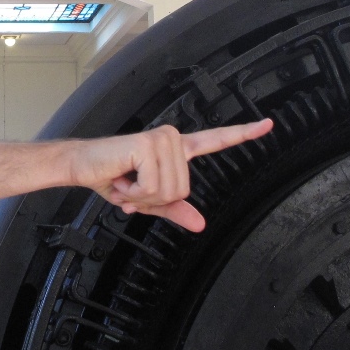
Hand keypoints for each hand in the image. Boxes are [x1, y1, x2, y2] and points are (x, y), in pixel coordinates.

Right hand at [67, 120, 272, 231]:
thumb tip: (199, 224)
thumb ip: (174, 210)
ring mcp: (162, 139)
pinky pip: (153, 187)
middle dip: (153, 199)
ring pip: (169, 191)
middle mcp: (172, 139)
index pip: (215, 140)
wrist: (82, 167)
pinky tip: (121, 177)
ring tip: (125, 181)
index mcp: (177, 150)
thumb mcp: (147, 201)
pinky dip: (134, 192)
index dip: (243, 134)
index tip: (268, 125)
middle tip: (132, 186)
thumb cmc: (112, 178)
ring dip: (141, 196)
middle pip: (182, 191)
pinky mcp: (148, 146)